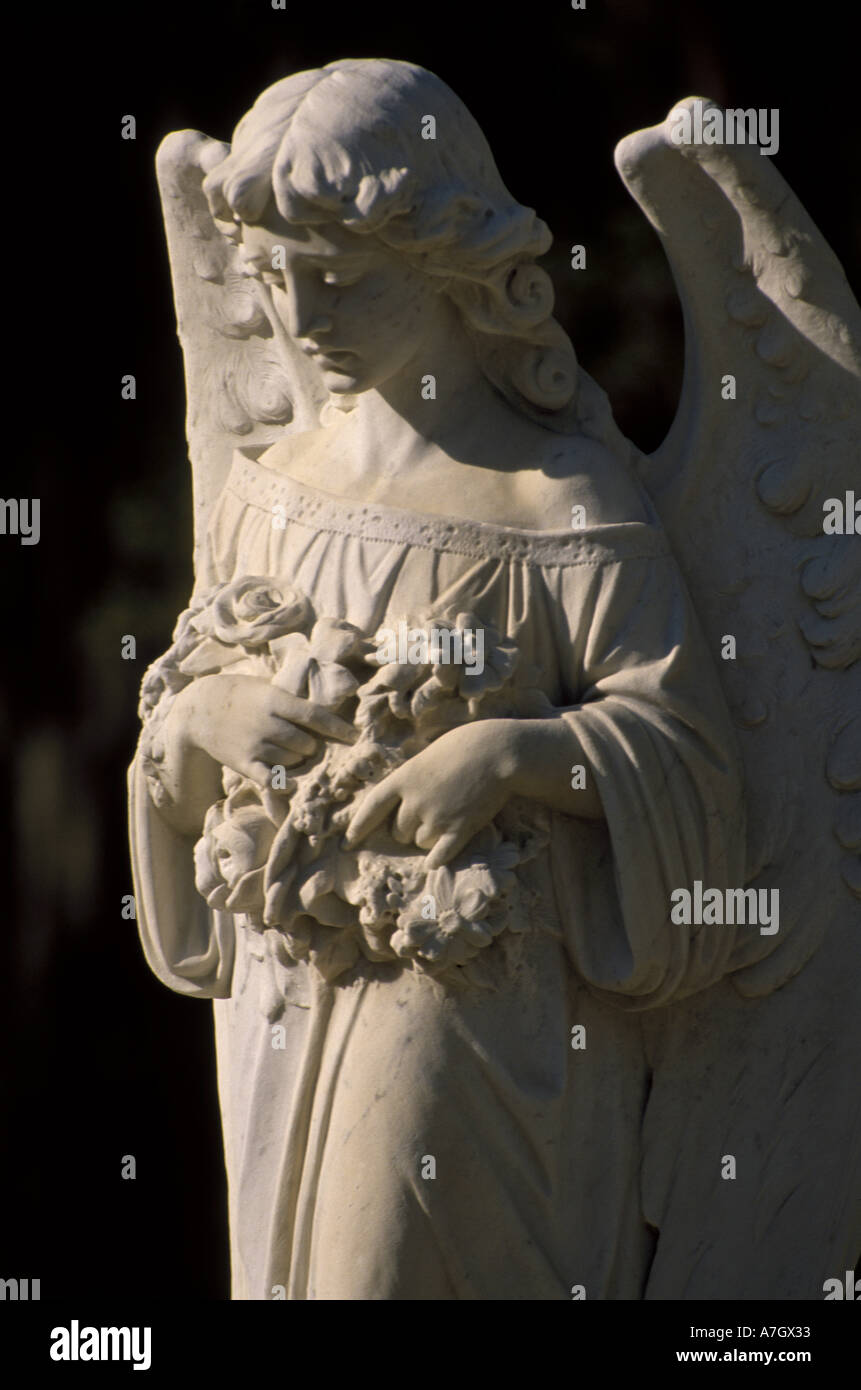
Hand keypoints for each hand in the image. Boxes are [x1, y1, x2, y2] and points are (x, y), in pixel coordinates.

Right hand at [169, 673, 355, 785]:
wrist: (198, 710)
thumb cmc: (239, 695)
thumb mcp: (265, 689)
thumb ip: (290, 701)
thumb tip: (326, 713)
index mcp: (275, 700)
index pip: (314, 716)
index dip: (338, 728)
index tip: (355, 736)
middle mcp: (267, 724)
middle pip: (307, 744)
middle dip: (314, 747)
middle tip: (312, 745)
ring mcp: (255, 745)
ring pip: (293, 761)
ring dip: (298, 761)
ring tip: (292, 754)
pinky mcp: (244, 763)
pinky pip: (271, 779)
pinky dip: (283, 782)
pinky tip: (291, 783)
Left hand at [344, 721, 517, 867]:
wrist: (497, 752)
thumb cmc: (464, 745)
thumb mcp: (428, 754)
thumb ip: (413, 778)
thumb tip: (404, 799)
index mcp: (403, 778)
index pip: (371, 808)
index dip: (357, 827)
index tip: (347, 843)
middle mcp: (415, 801)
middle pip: (399, 832)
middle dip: (407, 829)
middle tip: (426, 816)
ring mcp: (437, 818)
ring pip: (420, 843)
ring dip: (428, 838)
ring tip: (446, 819)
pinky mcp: (459, 830)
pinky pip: (439, 855)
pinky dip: (436, 859)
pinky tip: (436, 861)